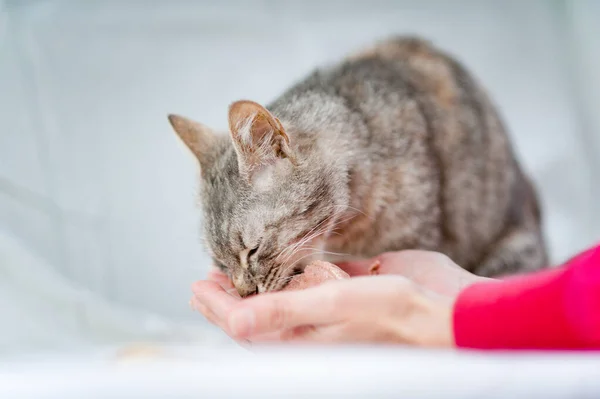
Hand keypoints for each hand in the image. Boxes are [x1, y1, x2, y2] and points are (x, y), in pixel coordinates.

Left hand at [191, 251, 489, 345]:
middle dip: (232, 294)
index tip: (196, 286)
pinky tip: (281, 257)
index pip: (247, 323)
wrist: (452, 310)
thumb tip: (232, 321)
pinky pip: (313, 276)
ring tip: (233, 268)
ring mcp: (331, 305)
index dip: (219, 306)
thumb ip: (283, 312)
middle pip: (260, 309)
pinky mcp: (350, 285)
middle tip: (205, 279)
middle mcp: (312, 324)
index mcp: (302, 338)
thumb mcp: (335, 309)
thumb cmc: (397, 318)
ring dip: (258, 280)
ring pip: (283, 292)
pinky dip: (292, 267)